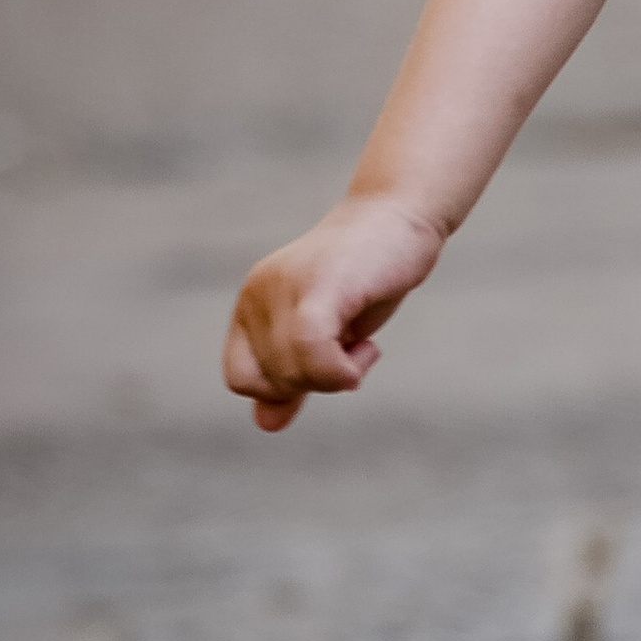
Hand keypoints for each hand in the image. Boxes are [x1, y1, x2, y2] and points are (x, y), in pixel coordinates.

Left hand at [222, 194, 445, 431]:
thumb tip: (265, 424)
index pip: (240, 378)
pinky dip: (342, 370)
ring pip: (292, 372)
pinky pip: (312, 353)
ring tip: (363, 345)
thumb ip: (297, 374)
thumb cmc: (366, 275)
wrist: (400, 216)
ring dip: (338, 377)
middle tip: (353, 352)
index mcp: (251, 307)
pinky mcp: (319, 286)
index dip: (283, 389)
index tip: (325, 367)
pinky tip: (367, 351)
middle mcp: (258, 295)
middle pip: (271, 380)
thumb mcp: (328, 334)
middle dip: (318, 382)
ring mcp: (285, 288)